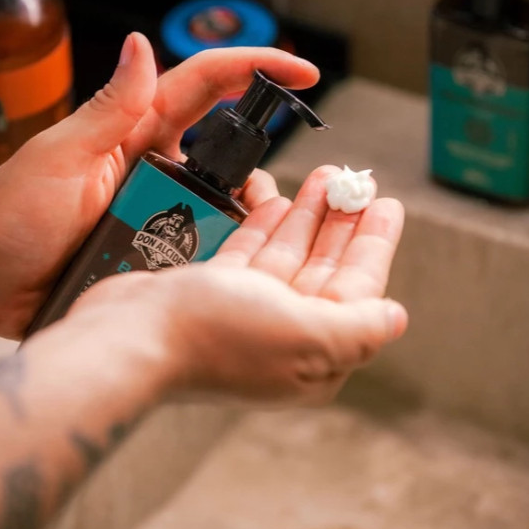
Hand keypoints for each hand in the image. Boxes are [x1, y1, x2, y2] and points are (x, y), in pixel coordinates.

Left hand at [0, 34, 319, 338]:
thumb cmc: (6, 215)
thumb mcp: (56, 157)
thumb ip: (107, 109)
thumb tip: (141, 44)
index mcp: (135, 129)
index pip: (207, 84)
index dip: (257, 69)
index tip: (302, 72)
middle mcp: (156, 164)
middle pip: (230, 148)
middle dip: (261, 160)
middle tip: (279, 190)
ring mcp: (160, 208)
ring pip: (226, 202)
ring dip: (246, 214)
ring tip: (252, 236)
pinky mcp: (158, 248)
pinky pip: (206, 245)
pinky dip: (225, 250)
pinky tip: (229, 265)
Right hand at [42, 166, 406, 405]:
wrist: (131, 338)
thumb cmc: (218, 337)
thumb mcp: (307, 335)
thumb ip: (359, 327)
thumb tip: (396, 318)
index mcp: (314, 353)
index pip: (357, 289)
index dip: (374, 244)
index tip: (386, 203)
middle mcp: (283, 335)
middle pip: (324, 268)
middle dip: (342, 223)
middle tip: (355, 180)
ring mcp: (246, 313)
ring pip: (288, 254)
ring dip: (307, 215)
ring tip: (324, 176)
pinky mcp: (213, 292)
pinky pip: (250, 252)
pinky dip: (266, 224)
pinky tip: (279, 198)